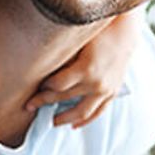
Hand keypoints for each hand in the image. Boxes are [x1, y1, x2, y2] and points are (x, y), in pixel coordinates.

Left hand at [25, 8, 140, 127]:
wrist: (124, 29)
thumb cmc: (97, 30)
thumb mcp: (78, 40)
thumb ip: (63, 57)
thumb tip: (41, 70)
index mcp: (86, 69)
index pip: (57, 85)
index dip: (43, 88)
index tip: (33, 87)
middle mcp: (97, 83)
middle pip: (65, 98)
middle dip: (44, 102)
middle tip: (29, 106)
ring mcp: (106, 90)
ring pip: (82, 112)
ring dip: (64, 119)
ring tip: (50, 121)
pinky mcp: (113, 92)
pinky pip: (98, 112)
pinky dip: (86, 120)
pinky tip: (74, 125)